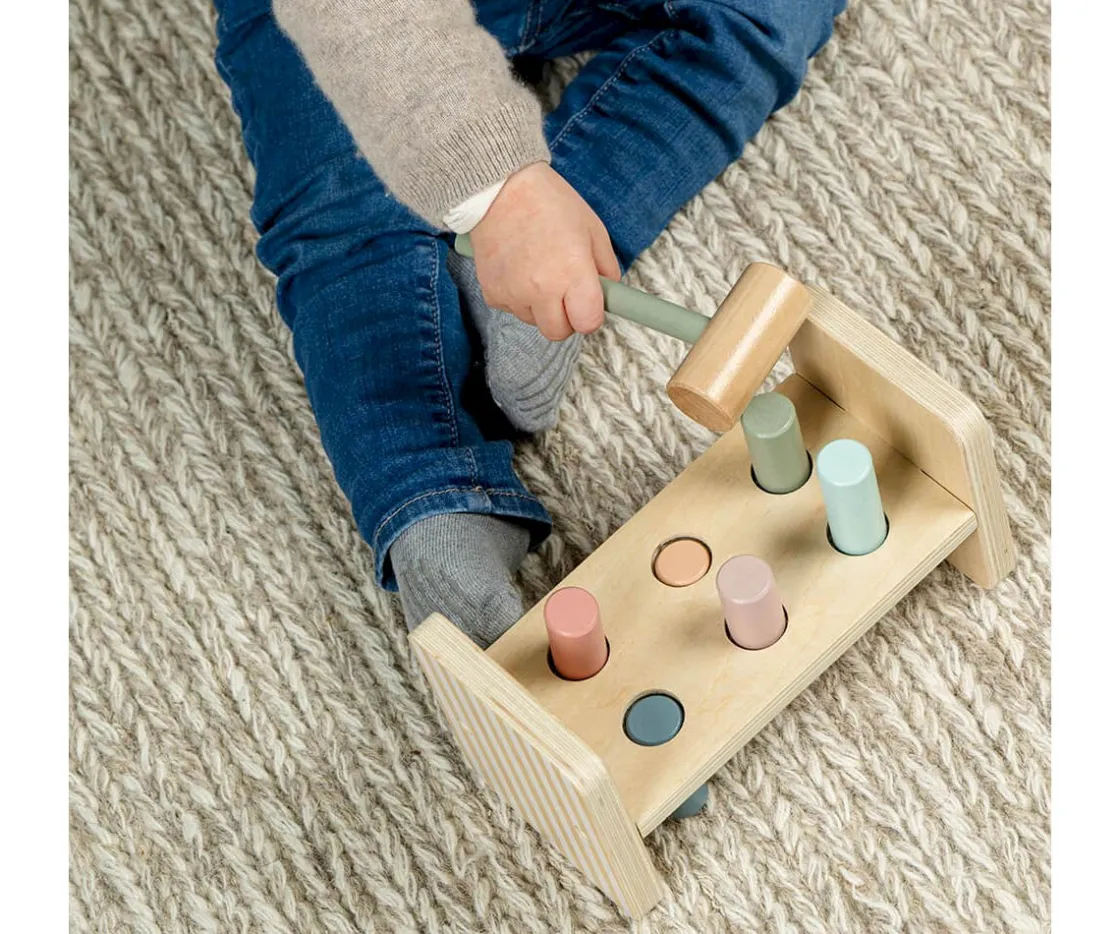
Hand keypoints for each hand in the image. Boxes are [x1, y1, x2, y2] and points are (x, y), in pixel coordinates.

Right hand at [469, 162, 620, 340]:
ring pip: (534, 321)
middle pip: (559, 332)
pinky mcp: (492, 293)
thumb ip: (606, 268)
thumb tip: (609, 293)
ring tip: (537, 270)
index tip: (588, 303)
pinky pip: (513, 309)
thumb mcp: (592, 229)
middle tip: (565, 290)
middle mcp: (542, 290)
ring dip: (540, 306)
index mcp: (572, 274)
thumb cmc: (549, 203)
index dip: (591, 315)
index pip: (588, 323)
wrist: (499, 188)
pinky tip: (519, 268)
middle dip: (566, 317)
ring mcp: (514, 294)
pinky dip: (518, 296)